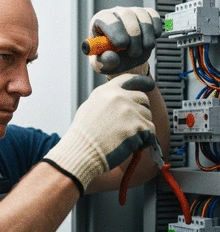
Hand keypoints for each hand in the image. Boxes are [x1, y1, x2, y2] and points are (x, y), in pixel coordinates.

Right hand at [43, 74, 155, 189]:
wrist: (82, 151)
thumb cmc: (83, 136)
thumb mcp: (89, 108)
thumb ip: (107, 101)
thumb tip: (120, 103)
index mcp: (106, 91)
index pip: (129, 79)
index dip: (142, 82)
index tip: (149, 85)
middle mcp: (119, 97)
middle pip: (143, 99)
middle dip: (141, 112)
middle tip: (131, 126)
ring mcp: (129, 110)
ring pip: (148, 117)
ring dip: (141, 128)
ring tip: (125, 138)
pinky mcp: (137, 125)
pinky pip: (150, 132)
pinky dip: (144, 141)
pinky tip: (131, 145)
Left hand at [88, 7, 161, 77]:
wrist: (125, 60)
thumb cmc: (110, 60)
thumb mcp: (103, 66)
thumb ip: (104, 62)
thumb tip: (111, 56)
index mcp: (99, 22)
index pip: (106, 18)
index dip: (115, 30)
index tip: (122, 44)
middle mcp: (115, 13)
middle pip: (127, 15)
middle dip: (133, 36)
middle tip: (134, 54)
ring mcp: (132, 11)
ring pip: (142, 16)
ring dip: (146, 36)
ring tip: (141, 51)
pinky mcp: (146, 14)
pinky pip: (154, 16)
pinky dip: (155, 30)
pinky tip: (149, 43)